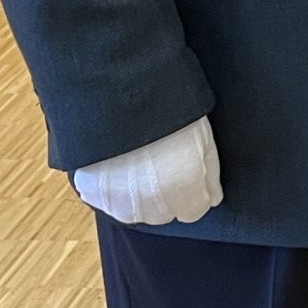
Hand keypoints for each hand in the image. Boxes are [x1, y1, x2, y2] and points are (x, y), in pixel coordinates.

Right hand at [73, 114, 221, 225]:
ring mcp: (122, 204)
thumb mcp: (204, 140)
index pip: (194, 211)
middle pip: (163, 212)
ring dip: (136, 193)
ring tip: (134, 160)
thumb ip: (210, 176)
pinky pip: (106, 199)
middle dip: (163, 193)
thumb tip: (213, 198)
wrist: (120, 95)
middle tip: (156, 161)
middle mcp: (155, 208)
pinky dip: (110, 186)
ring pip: (135, 209)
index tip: (183, 171)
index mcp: (185, 194)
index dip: (190, 191)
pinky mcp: (94, 195)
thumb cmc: (169, 112)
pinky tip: (113, 162)